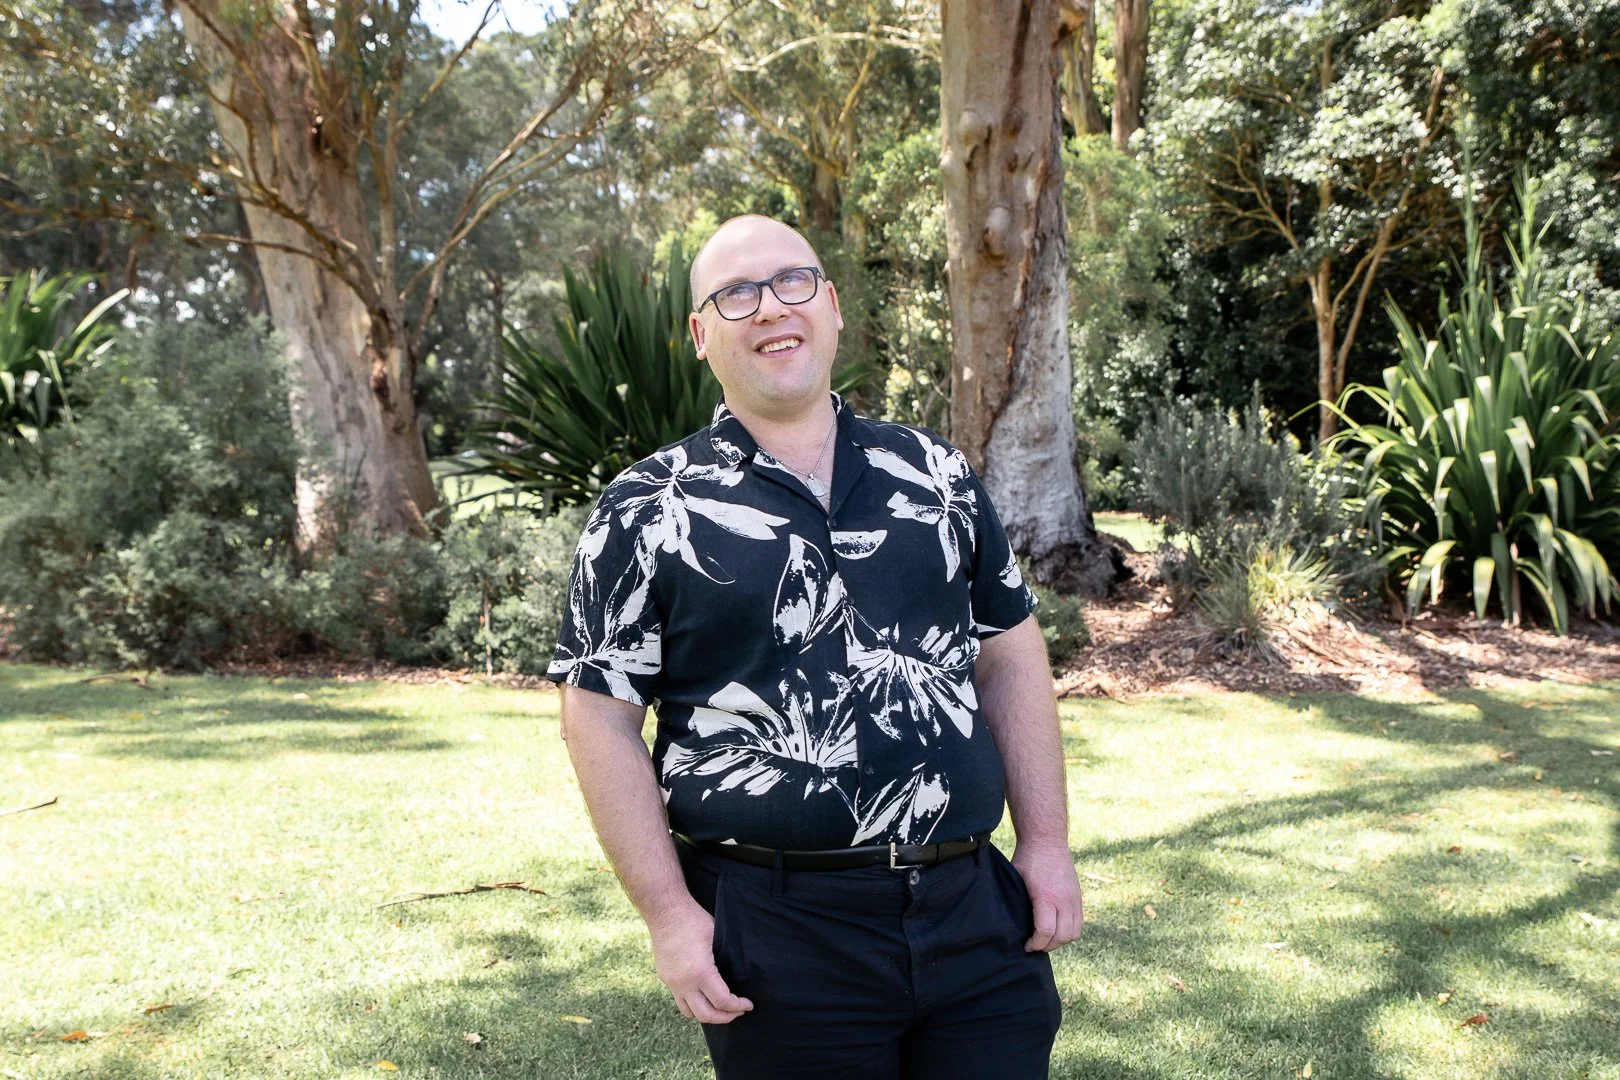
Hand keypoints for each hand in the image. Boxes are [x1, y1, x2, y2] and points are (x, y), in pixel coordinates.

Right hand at [648, 900, 753, 1023]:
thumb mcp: (717, 936)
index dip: (738, 1006)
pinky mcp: (665, 978)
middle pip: (706, 1015)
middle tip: (738, 1011)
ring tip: (721, 1009)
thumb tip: (742, 974)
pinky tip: (704, 996)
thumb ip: (726, 959)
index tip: (748, 1004)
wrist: (664, 911)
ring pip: (690, 1013)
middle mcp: (684, 982)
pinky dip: (694, 1004)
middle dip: (725, 1017)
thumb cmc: (693, 920)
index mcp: (700, 972)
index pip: (722, 1001)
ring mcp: (672, 983)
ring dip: (707, 1015)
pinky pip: (680, 1000)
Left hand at [1012, 841, 1084, 951]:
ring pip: (1074, 933)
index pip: (1046, 931)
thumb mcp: (1017, 880)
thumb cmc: (1028, 859)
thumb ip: (1019, 902)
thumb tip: (1011, 924)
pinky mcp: (1079, 897)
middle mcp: (1064, 900)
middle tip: (1034, 945)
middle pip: (1062, 937)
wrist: (1047, 840)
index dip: (1035, 944)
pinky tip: (1056, 928)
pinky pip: (1079, 923)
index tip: (1026, 945)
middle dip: (1047, 946)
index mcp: (1046, 896)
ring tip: (1046, 938)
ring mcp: (1074, 899)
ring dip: (1060, 940)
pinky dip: (1069, 931)